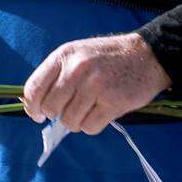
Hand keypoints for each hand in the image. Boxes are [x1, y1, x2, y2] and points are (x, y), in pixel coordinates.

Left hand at [21, 33, 170, 134]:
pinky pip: (89, 127)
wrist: (148, 55)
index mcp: (64, 55)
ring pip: (69, 121)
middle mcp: (77, 69)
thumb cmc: (109, 58)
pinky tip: (103, 111)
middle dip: (60, 113)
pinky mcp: (113, 101)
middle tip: (75, 106)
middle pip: (51, 109)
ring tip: (92, 107)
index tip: (39, 115)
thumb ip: (56, 75)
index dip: (32, 107)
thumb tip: (34, 106)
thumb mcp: (79, 54)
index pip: (33, 89)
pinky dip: (94, 124)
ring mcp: (95, 85)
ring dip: (79, 120)